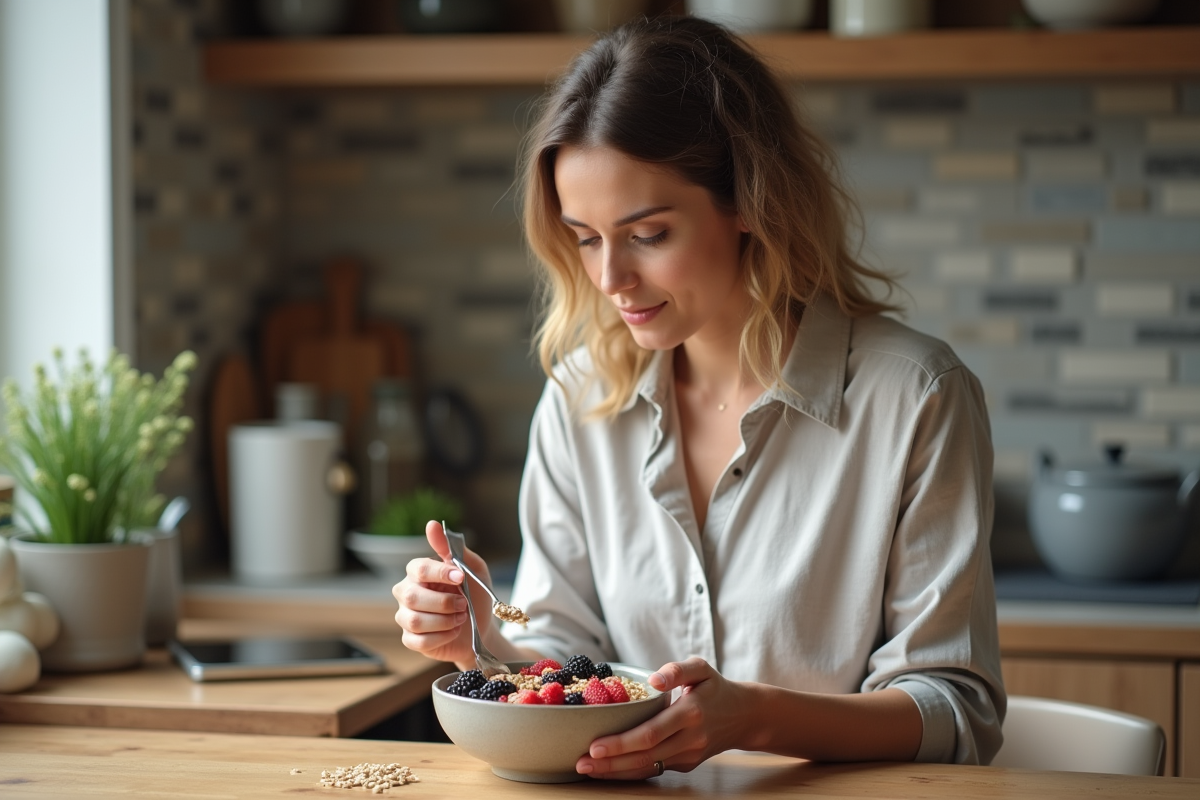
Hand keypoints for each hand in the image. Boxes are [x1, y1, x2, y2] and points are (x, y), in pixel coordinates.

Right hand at [392, 520, 495, 669]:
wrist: (482, 628)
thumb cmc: (475, 595)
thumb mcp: (473, 568)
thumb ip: (453, 549)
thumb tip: (432, 524)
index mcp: (419, 572)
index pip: (418, 568)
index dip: (440, 573)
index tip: (461, 578)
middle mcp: (406, 592)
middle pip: (413, 597)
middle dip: (445, 603)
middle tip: (464, 604)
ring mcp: (405, 616)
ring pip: (415, 621)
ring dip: (446, 621)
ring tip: (461, 618)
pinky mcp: (410, 639)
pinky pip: (420, 641)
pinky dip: (442, 637)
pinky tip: (453, 631)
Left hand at [576, 657, 751, 779]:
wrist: (744, 716)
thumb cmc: (716, 688)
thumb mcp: (701, 668)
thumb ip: (677, 669)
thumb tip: (653, 680)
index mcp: (690, 713)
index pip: (650, 733)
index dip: (622, 742)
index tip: (595, 745)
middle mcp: (689, 738)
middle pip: (645, 755)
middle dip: (610, 762)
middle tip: (581, 763)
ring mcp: (688, 755)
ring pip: (648, 767)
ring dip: (616, 772)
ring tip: (588, 770)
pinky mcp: (686, 764)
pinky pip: (654, 769)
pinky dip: (630, 772)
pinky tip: (608, 769)